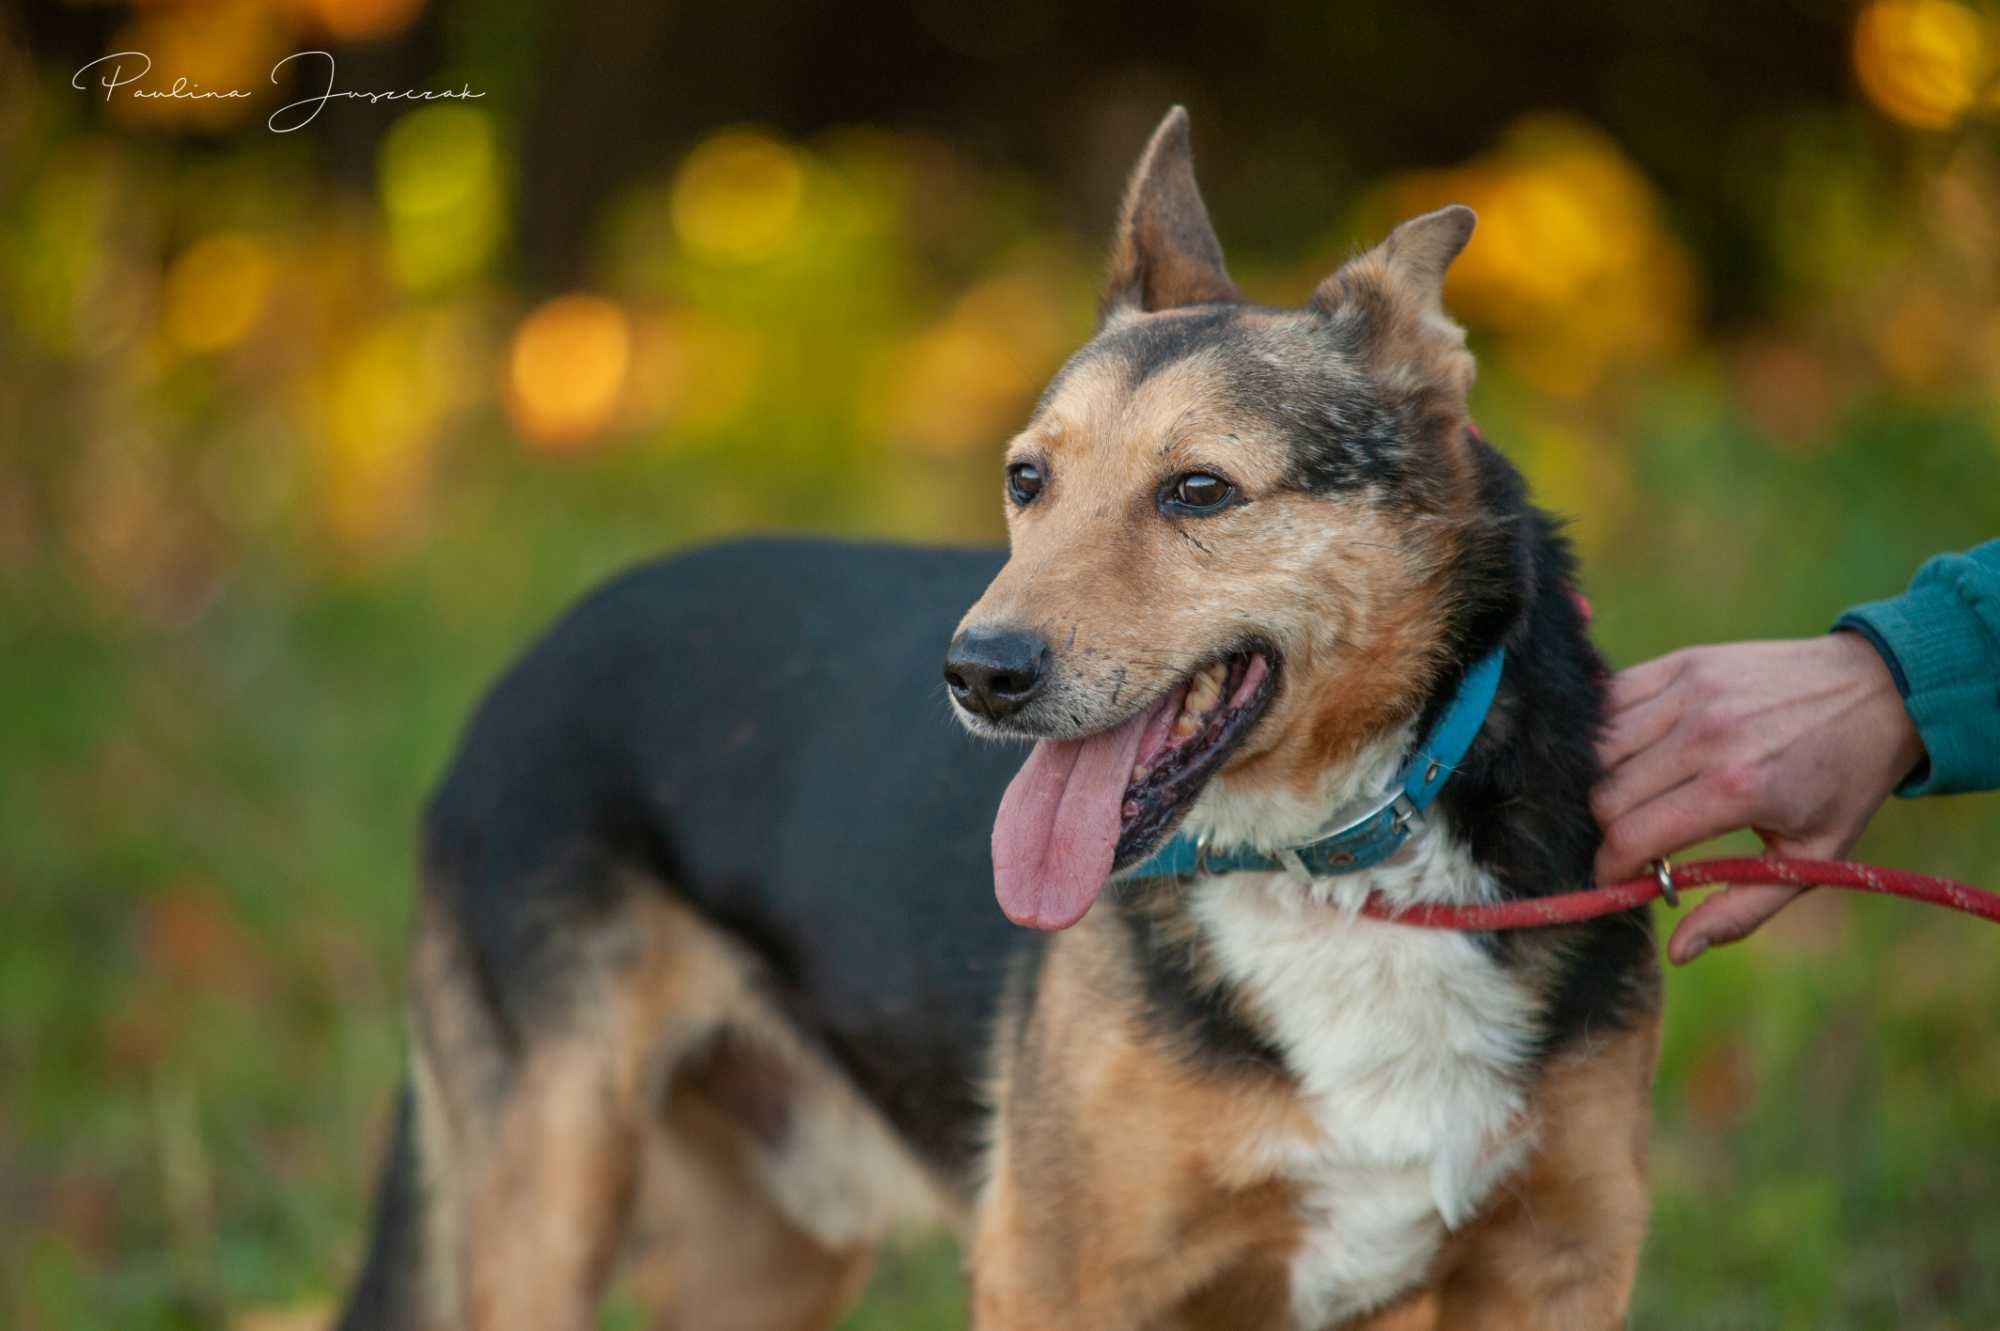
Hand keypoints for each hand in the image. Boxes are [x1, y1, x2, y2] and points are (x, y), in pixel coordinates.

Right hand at [1590, 633, 1925, 963]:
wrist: (1877, 690)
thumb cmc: (1843, 783)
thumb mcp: (1810, 861)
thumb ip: (1741, 910)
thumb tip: (1678, 950)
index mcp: (1738, 788)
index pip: (1631, 836)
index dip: (1610, 868)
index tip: (1619, 879)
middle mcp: (1706, 735)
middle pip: (1604, 794)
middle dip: (1605, 831)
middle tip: (1630, 843)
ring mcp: (1690, 691)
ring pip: (1597, 748)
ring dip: (1601, 783)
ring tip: (1629, 800)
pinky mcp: (1683, 663)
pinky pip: (1609, 701)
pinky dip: (1603, 735)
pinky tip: (1627, 756)